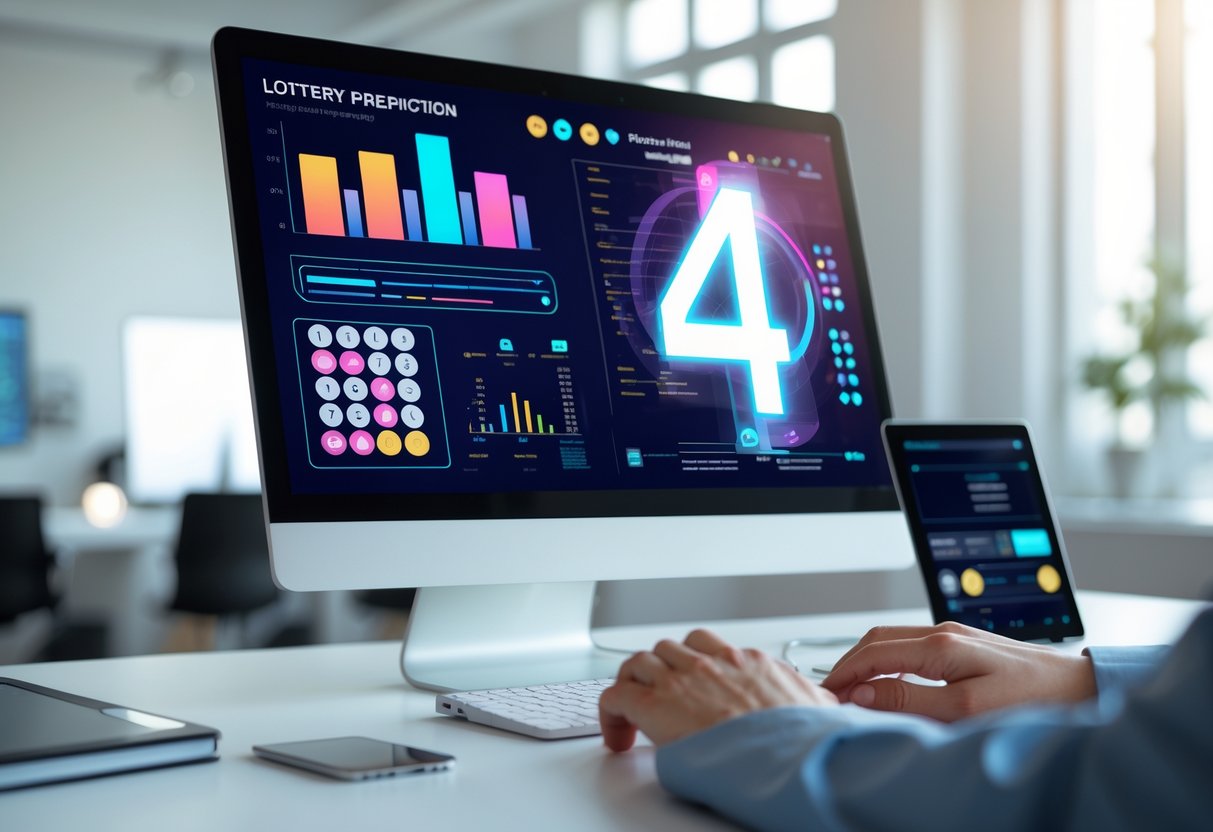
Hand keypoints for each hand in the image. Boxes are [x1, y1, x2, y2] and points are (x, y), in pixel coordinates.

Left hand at [599, 628, 837, 751]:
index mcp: (747, 663)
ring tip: (632, 712)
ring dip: (633, 685)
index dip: (694, 663)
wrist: (786, 755)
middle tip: (656, 695)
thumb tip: (826, 703)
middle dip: (660, 670)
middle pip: (669, 648)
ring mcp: (680, 681)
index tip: (690, 683)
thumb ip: (814, 699)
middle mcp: (710, 664)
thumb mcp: (819, 709)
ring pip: (638, 663)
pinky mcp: (654, 706)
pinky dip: (610, 713)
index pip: (709, 646)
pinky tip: (617, 736)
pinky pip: (615, 695)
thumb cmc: (801, 740)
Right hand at [822, 622, 1096, 721]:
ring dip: (867, 663)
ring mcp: (953, 636)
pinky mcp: (963, 646)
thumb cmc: (1032, 700)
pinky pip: (911, 648)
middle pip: (877, 639)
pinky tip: (889, 683)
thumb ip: (910, 700)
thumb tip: (864, 693)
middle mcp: (943, 632)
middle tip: (832, 693)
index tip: (825, 695)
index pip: (873, 653)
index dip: (844, 674)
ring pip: (892, 641)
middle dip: (849, 664)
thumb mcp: (964, 709)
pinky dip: (888, 663)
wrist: (1079, 690)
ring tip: (854, 691)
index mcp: (940, 644)